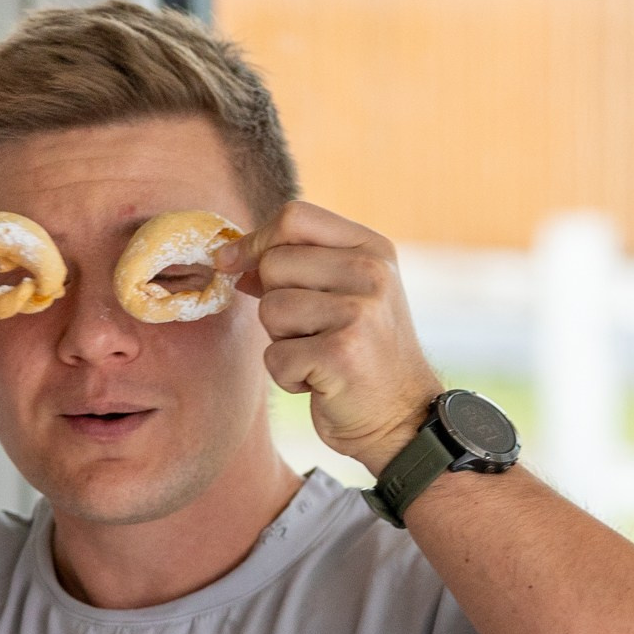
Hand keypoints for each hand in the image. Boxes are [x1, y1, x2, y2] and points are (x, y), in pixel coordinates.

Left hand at [221, 202, 442, 471]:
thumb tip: (230, 257)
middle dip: (274, 302)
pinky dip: (288, 376)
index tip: (232, 263)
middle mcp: (372, 273)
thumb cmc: (361, 354)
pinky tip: (321, 381)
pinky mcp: (342, 354)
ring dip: (281, 342)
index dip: (255, 240)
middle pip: (274, 263)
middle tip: (310, 331)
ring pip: (270, 310)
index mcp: (372, 249)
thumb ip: (296, 269)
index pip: (295, 217)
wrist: (402, 417)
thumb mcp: (342, 296)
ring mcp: (360, 312)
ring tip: (318, 354)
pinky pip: (275, 355)